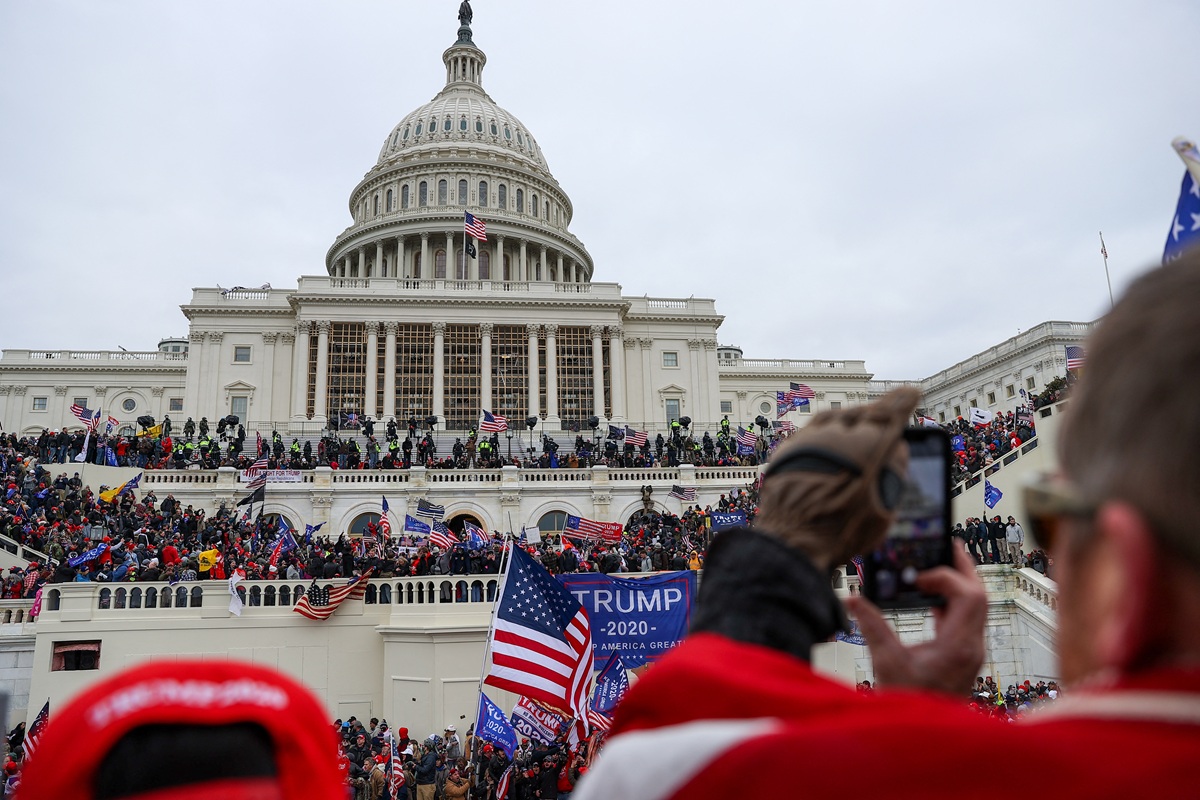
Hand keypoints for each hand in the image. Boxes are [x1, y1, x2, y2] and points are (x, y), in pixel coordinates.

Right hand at [845, 547, 985, 694]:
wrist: (922, 736)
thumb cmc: (909, 703)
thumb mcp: (886, 662)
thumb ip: (871, 626)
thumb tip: (853, 599)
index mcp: (958, 646)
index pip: (968, 595)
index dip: (945, 577)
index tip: (918, 578)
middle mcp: (971, 646)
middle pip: (979, 595)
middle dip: (963, 568)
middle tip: (947, 545)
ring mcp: (970, 652)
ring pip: (976, 607)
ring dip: (959, 584)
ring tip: (938, 567)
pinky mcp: (963, 656)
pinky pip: (966, 620)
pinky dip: (952, 603)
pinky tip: (932, 601)